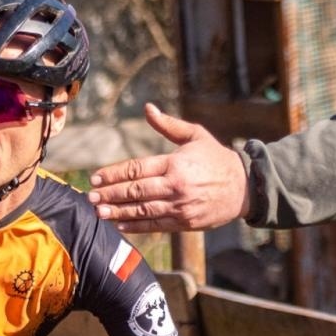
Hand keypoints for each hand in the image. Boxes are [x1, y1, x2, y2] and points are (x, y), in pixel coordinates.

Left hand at [87, 104, 249, 232]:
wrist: (245, 187)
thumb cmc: (217, 158)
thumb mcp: (195, 135)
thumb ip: (168, 125)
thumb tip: (147, 108)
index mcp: (175, 163)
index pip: (136, 169)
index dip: (114, 174)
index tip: (96, 177)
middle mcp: (175, 186)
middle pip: (135, 191)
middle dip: (110, 194)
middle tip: (90, 197)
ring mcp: (180, 206)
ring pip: (142, 211)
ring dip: (118, 212)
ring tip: (99, 212)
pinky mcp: (185, 223)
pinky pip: (156, 226)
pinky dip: (136, 226)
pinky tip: (120, 225)